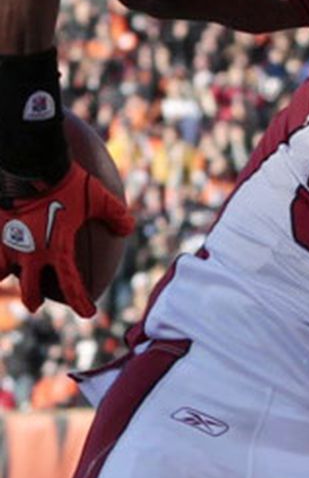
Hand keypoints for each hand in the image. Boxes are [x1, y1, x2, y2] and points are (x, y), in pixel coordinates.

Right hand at [0, 165, 131, 318]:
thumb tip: (127, 228)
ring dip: (3, 277)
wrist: (32, 164)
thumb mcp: (100, 199)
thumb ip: (117, 215)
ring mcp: (9, 241)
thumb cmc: (68, 182)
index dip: (81, 302)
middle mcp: (30, 252)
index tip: (88, 313)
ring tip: (5, 278)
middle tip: (37, 305)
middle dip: (34, 300)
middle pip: (30, 289)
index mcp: (58, 250)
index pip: (72, 285)